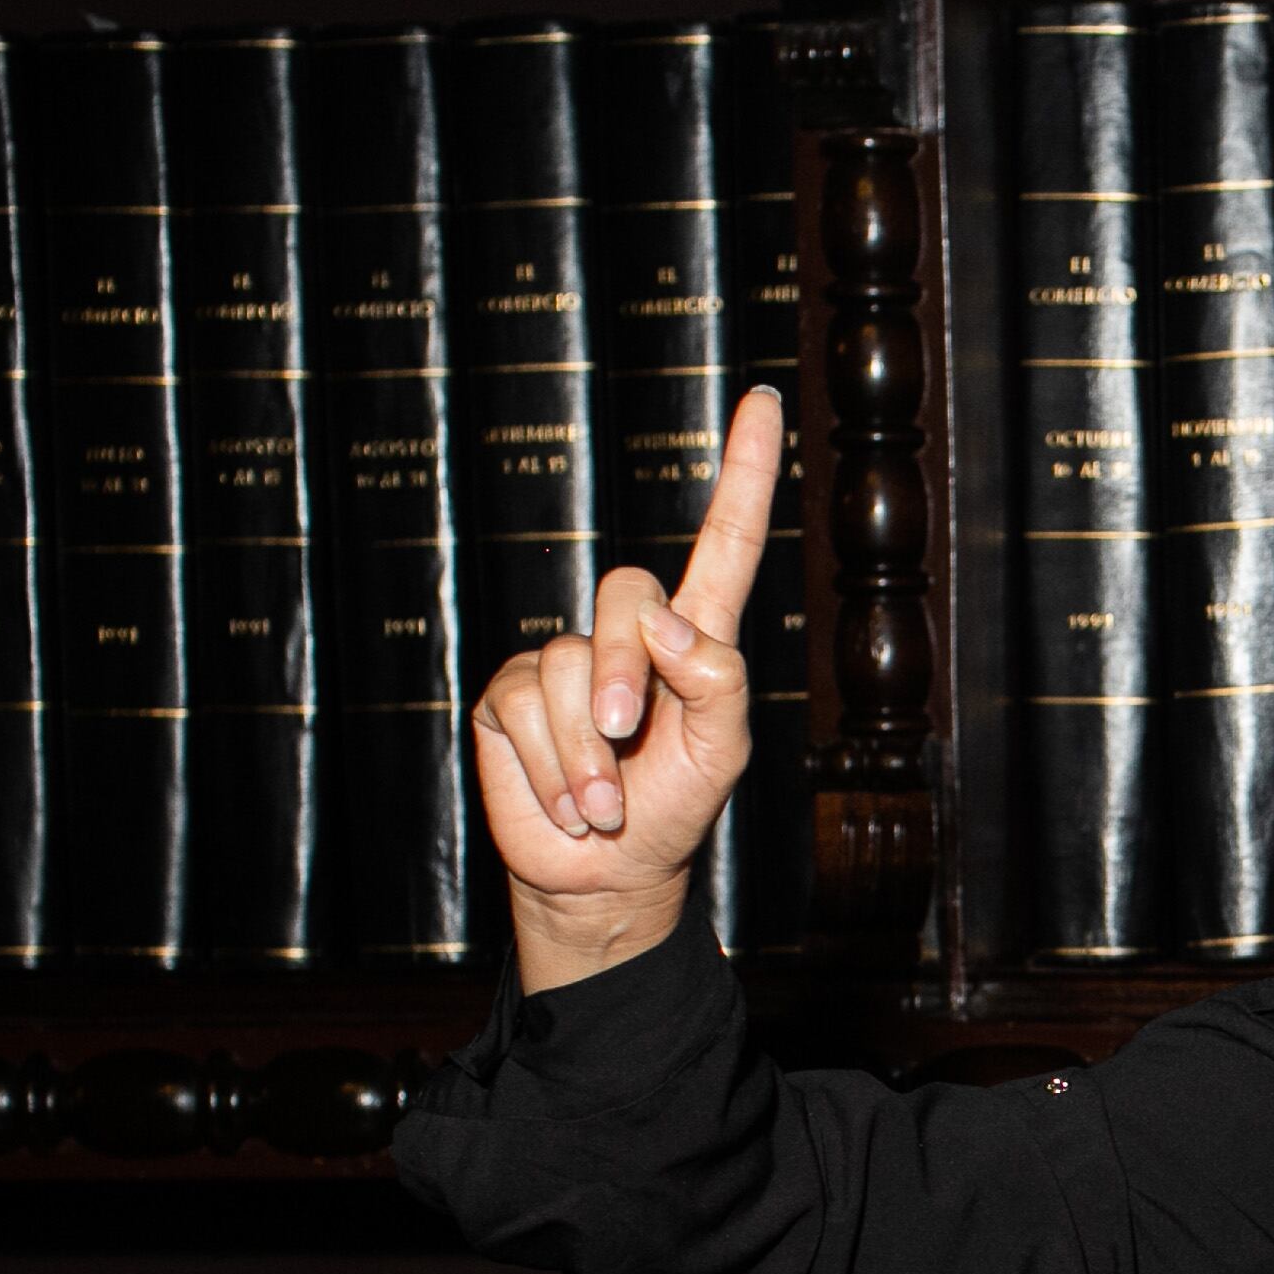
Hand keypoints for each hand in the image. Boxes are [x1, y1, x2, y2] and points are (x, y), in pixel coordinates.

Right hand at [472, 387, 784, 989]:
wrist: (605, 874)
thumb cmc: (676, 805)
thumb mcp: (724, 749)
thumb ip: (718, 679)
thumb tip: (665, 624)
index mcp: (696, 637)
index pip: (726, 540)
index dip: (742, 471)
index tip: (761, 399)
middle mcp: (626, 634)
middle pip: (625, 592)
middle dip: (627, 671)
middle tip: (630, 736)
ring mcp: (563, 660)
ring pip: (570, 668)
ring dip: (591, 752)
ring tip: (604, 799)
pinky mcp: (511, 695)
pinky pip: (525, 704)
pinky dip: (554, 765)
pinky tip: (569, 799)